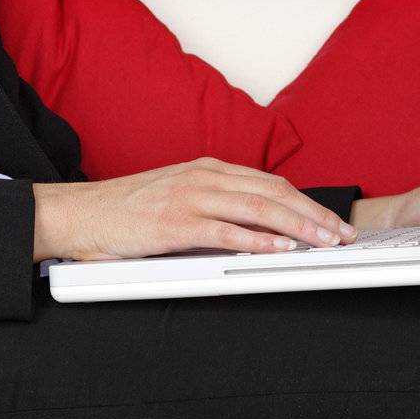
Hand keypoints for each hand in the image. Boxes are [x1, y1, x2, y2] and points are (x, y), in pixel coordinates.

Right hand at [33, 157, 357, 261]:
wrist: (78, 213)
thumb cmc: (126, 210)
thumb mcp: (177, 195)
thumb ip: (214, 204)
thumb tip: (256, 226)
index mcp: (206, 168)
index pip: (269, 182)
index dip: (305, 201)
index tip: (331, 220)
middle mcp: (203, 176)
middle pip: (272, 192)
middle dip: (313, 214)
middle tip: (341, 234)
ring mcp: (189, 197)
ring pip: (257, 208)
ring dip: (296, 227)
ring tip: (323, 243)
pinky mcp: (174, 224)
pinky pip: (224, 232)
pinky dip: (256, 241)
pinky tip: (278, 250)